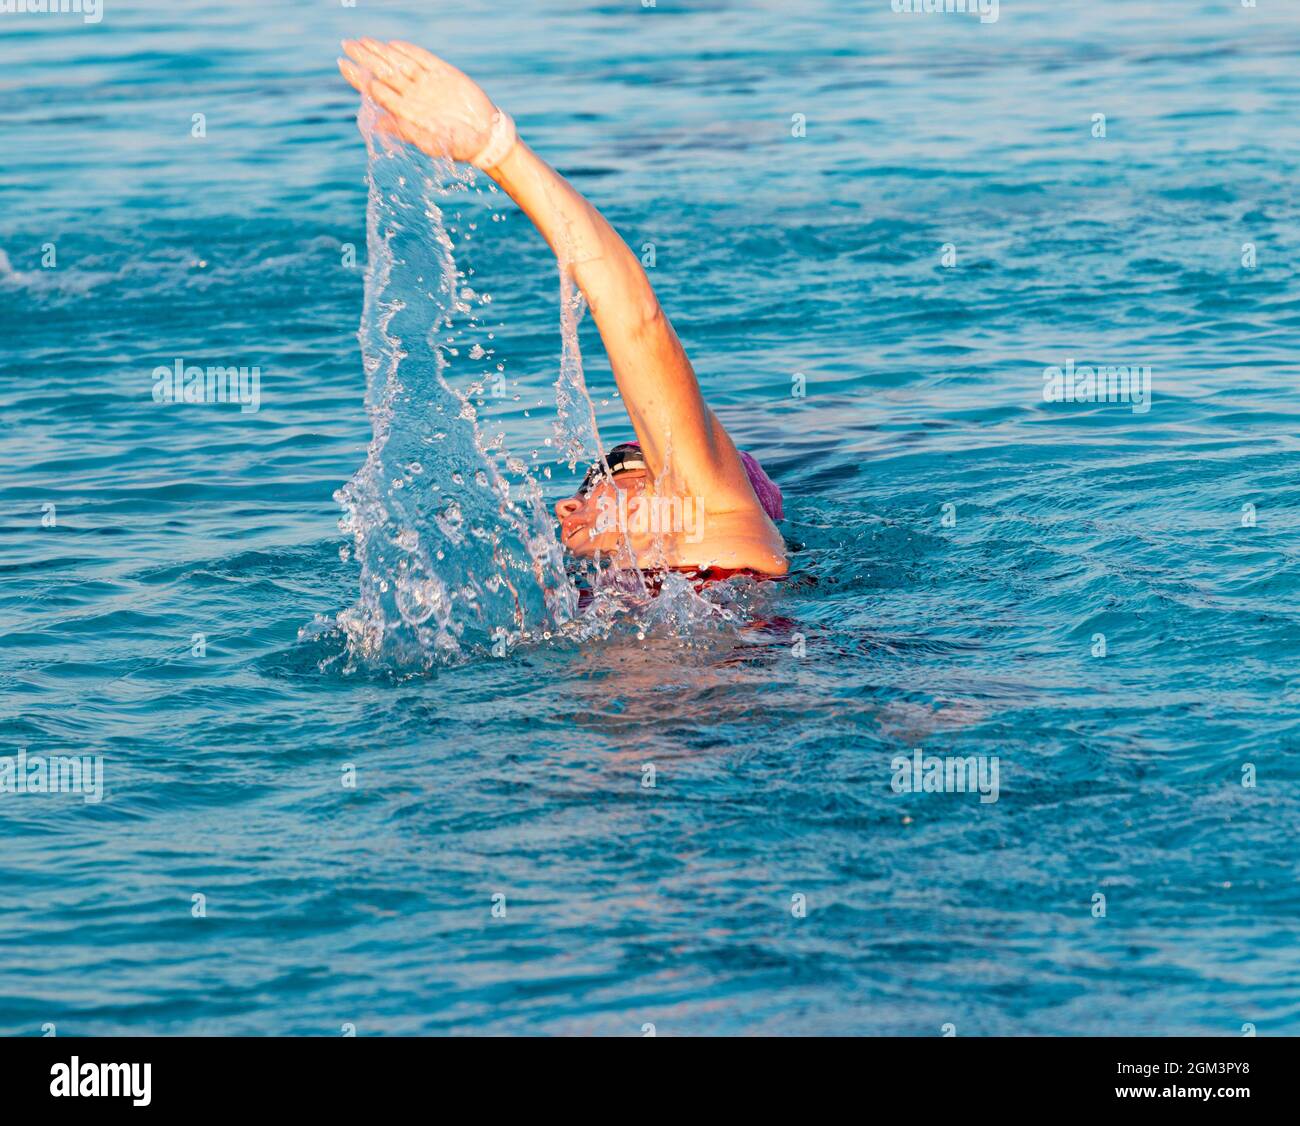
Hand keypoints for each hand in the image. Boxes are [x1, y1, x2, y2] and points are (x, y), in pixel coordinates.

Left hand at [338, 39, 500, 165]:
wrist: (485, 138)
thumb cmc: (456, 146)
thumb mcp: (427, 142)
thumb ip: (401, 130)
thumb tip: (373, 124)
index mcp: (406, 112)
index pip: (376, 90)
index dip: (359, 77)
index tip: (343, 64)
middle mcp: (413, 96)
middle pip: (384, 72)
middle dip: (365, 58)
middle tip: (347, 44)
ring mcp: (428, 84)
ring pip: (400, 63)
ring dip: (382, 51)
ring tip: (364, 41)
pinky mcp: (444, 74)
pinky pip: (423, 59)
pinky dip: (409, 51)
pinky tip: (393, 45)